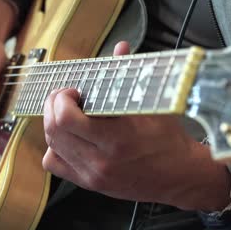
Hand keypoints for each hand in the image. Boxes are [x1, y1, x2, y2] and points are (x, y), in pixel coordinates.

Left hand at [42, 42, 230, 210]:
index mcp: (117, 137)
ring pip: (51, 146)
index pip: (66, 118)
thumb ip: (130, 75)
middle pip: (54, 130)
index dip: (62, 98)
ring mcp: (93, 174)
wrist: (179, 175)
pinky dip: (54, 148)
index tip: (74, 91)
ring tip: (67, 114)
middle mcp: (101, 159)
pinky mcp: (90, 183)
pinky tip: (69, 138)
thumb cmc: (169, 140)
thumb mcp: (153, 104)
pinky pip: (54, 165)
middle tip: (66, 98)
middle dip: (53, 106)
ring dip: (53, 124)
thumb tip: (120, 47)